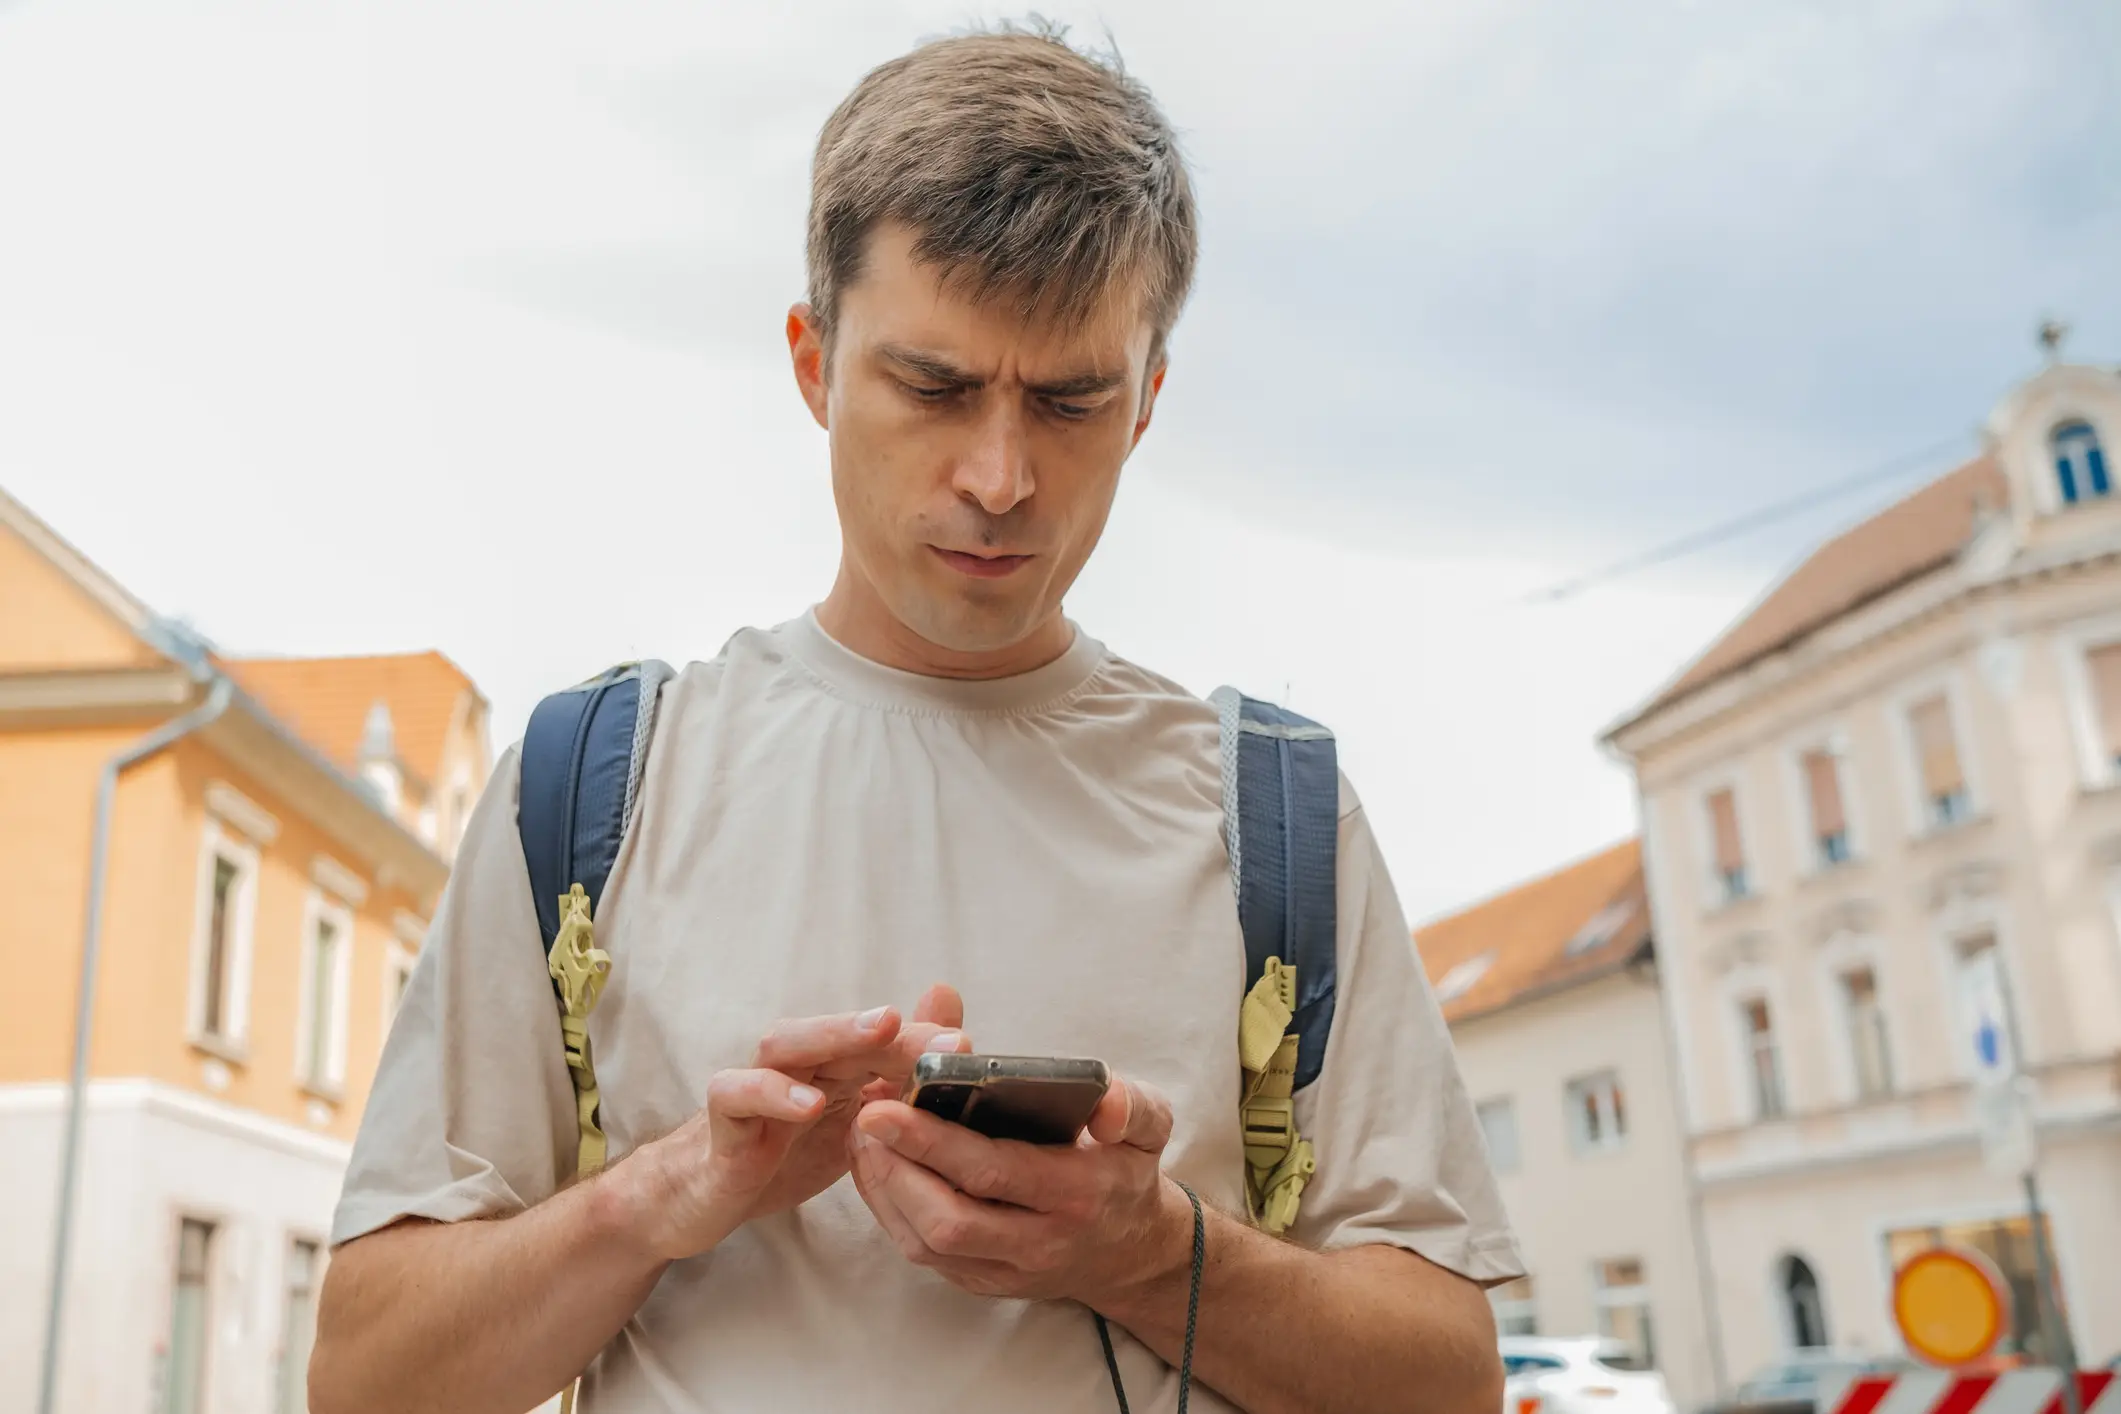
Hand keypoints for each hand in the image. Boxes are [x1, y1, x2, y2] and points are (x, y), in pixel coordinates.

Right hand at [614, 984, 966, 1261]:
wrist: (701, 1195)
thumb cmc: (780, 1149)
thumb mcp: (847, 1125)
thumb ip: (892, 1080)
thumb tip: (945, 1032)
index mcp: (828, 1066)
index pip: (879, 1041)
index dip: (923, 1039)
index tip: (969, 1045)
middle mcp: (794, 1064)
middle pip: (842, 1030)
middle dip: (897, 1029)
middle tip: (946, 1033)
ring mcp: (754, 1088)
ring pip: (788, 1043)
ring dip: (835, 1033)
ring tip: (882, 1030)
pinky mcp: (722, 1122)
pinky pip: (737, 1094)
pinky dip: (771, 1093)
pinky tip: (808, 1103)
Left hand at [848, 1072, 1190, 1309]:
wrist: (1130, 1251)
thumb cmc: (1126, 1170)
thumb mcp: (1150, 1126)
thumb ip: (1131, 1105)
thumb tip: (1103, 1101)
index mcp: (1076, 1195)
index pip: (994, 1173)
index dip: (933, 1142)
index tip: (887, 1106)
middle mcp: (1038, 1242)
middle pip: (948, 1218)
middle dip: (895, 1167)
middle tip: (862, 1115)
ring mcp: (1004, 1269)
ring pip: (926, 1243)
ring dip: (883, 1188)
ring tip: (861, 1133)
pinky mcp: (980, 1282)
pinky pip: (921, 1251)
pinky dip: (888, 1207)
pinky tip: (874, 1164)